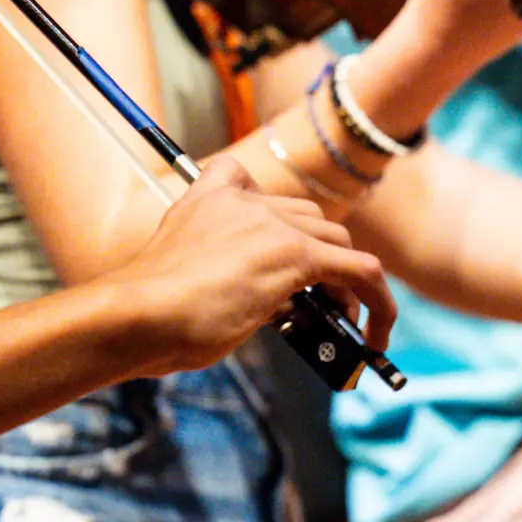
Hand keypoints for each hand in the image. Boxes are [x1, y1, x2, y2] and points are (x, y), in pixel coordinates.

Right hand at [109, 154, 393, 376]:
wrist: (141, 314)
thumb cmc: (150, 307)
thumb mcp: (188, 271)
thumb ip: (229, 268)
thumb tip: (276, 302)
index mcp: (210, 195)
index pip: (254, 185)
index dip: (275, 222)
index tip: (272, 254)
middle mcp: (245, 200)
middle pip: (309, 219)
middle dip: (319, 260)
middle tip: (317, 305)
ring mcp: (273, 225)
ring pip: (339, 241)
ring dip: (347, 283)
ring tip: (343, 324)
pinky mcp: (298, 256)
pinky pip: (363, 271)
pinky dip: (379, 303)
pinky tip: (374, 336)